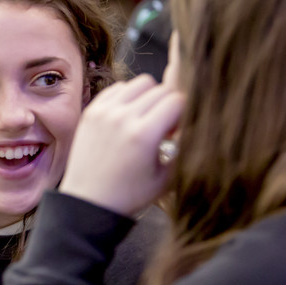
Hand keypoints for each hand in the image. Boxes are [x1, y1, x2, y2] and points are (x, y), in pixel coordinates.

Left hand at [59, 75, 183, 215]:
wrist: (89, 201)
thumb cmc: (129, 194)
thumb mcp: (166, 179)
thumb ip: (185, 149)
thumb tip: (196, 126)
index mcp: (143, 134)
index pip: (177, 100)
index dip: (184, 113)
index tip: (178, 130)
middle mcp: (122, 117)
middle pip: (161, 89)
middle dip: (170, 105)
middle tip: (164, 126)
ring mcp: (104, 112)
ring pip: (140, 83)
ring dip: (150, 96)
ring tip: (147, 118)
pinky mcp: (92, 111)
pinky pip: (118, 88)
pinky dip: (129, 96)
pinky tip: (129, 116)